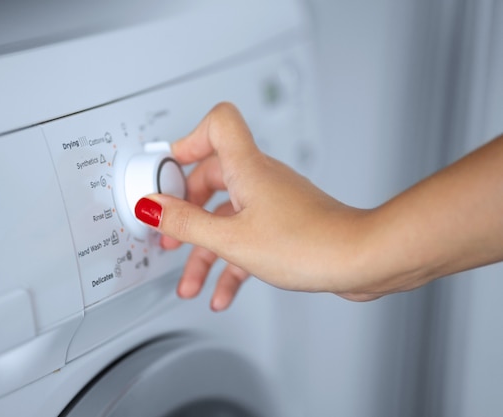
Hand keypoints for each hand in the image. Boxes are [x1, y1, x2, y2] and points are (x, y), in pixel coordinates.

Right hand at [134, 102, 374, 309]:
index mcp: (246, 168)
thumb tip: (152, 206)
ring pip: (226, 219)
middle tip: (170, 234)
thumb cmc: (309, 243)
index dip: (186, 142)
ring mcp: (273, 203)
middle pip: (210, 180)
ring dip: (204, 252)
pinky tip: (221, 291)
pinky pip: (246, 240)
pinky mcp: (283, 226)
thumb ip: (186, 222)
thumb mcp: (231, 239)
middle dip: (185, 213)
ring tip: (190, 281)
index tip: (165, 172)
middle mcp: (260, 179)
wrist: (361, 261)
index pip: (216, 125)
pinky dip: (230, 264)